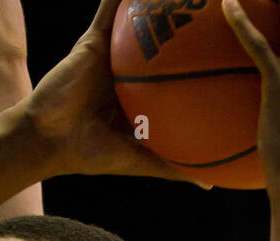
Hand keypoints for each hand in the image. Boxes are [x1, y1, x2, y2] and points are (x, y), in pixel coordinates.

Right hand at [24, 0, 203, 183]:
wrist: (48, 140)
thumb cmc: (90, 154)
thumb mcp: (138, 160)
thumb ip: (171, 166)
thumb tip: (209, 185)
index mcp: (139, 99)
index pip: (174, 81)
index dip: (198, 69)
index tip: (231, 60)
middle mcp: (128, 74)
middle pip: (163, 48)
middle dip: (183, 30)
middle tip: (215, 11)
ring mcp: (112, 55)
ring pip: (140, 25)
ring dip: (157, 8)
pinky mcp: (94, 40)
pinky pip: (111, 10)